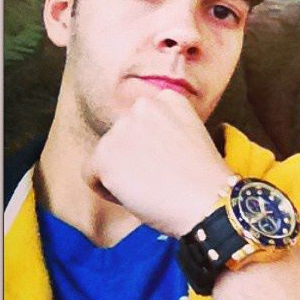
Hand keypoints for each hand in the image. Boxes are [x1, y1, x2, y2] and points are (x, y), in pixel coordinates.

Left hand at [83, 89, 232, 237]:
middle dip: (132, 157)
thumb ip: (165, 129)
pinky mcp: (104, 155)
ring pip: (106, 155)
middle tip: (157, 177)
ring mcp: (122, 128)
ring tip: (150, 186)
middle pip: (121, 136)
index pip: (141, 121)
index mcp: (169, 98)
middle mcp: (143, 106)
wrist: (208, 200)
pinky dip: (107, 191)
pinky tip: (136, 195)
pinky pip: (91, 176)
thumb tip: (142, 146)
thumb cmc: (205, 179)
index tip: (166, 161)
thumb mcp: (191, 136)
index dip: (150, 145)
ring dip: (121, 173)